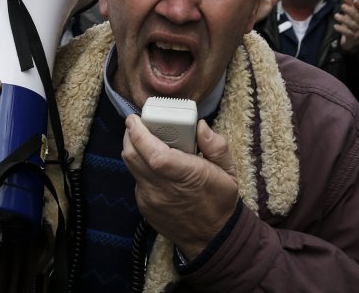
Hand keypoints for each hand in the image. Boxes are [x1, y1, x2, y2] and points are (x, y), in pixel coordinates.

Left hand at [122, 116, 238, 259]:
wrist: (212, 239)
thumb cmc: (220, 201)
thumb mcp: (228, 172)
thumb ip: (216, 146)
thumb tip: (201, 126)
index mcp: (186, 176)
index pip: (154, 154)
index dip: (139, 134)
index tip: (134, 119)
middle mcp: (163, 189)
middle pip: (133, 157)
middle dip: (130, 135)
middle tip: (136, 124)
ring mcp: (151, 199)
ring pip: (131, 168)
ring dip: (133, 150)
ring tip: (145, 141)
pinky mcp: (144, 206)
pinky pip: (137, 180)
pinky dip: (140, 168)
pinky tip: (154, 166)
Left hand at [334, 0, 358, 52]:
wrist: (353, 41)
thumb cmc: (351, 24)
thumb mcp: (350, 14)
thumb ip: (349, 4)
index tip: (355, 0)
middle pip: (357, 16)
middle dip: (350, 11)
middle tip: (342, 6)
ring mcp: (357, 31)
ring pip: (352, 24)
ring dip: (344, 19)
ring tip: (336, 15)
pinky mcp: (352, 37)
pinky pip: (348, 33)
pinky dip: (341, 29)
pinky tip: (335, 26)